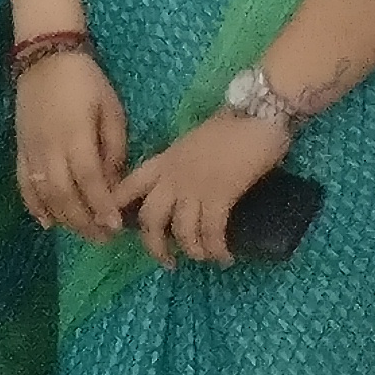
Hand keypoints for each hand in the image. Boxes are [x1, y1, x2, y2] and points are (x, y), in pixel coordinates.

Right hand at [14, 47, 129, 239]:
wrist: (44, 57)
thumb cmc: (85, 81)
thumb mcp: (111, 110)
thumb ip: (114, 148)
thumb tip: (114, 182)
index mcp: (75, 136)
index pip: (90, 180)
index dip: (102, 206)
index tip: (116, 227)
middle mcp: (50, 147)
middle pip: (65, 194)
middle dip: (85, 221)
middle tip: (104, 239)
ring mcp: (31, 149)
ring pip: (44, 193)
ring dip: (63, 218)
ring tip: (82, 233)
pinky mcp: (20, 147)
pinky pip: (23, 182)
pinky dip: (33, 204)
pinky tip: (46, 222)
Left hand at [120, 103, 291, 267]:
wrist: (256, 114)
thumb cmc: (230, 126)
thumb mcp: (191, 146)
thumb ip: (181, 165)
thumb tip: (184, 186)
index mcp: (162, 161)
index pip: (127, 187)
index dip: (118, 210)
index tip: (118, 229)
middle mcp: (172, 176)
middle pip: (148, 217)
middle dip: (153, 244)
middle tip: (165, 260)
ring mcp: (195, 186)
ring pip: (180, 230)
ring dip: (190, 250)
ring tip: (200, 258)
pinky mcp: (221, 195)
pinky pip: (211, 232)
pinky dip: (216, 249)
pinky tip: (224, 257)